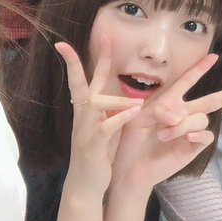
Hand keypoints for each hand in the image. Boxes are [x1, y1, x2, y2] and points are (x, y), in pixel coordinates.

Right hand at [56, 39, 143, 196]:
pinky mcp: (94, 144)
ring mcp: (86, 129)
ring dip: (117, 100)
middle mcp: (84, 115)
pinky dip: (119, 118)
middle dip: (93, 60)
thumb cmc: (99, 152)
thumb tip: (123, 91)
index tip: (99, 37)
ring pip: (96, 103)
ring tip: (137, 101)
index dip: (90, 58)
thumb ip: (111, 108)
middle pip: (86, 82)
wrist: (86, 183)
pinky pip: (106, 127)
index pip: (87, 78)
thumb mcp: (106, 126)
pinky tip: (133, 111)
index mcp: (88, 109)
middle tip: (103, 37)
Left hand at [110, 54, 221, 192]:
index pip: (187, 81)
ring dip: (182, 124)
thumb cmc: (131, 141)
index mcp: (170, 103)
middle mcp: (184, 115)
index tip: (214, 56)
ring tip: (163, 135)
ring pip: (201, 118)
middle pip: (211, 100)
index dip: (200, 68)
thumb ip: (158, 110)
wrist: (131, 168)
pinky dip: (197, 134)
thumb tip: (178, 114)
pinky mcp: (193, 147)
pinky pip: (206, 136)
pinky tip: (187, 138)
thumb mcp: (138, 118)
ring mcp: (190, 131)